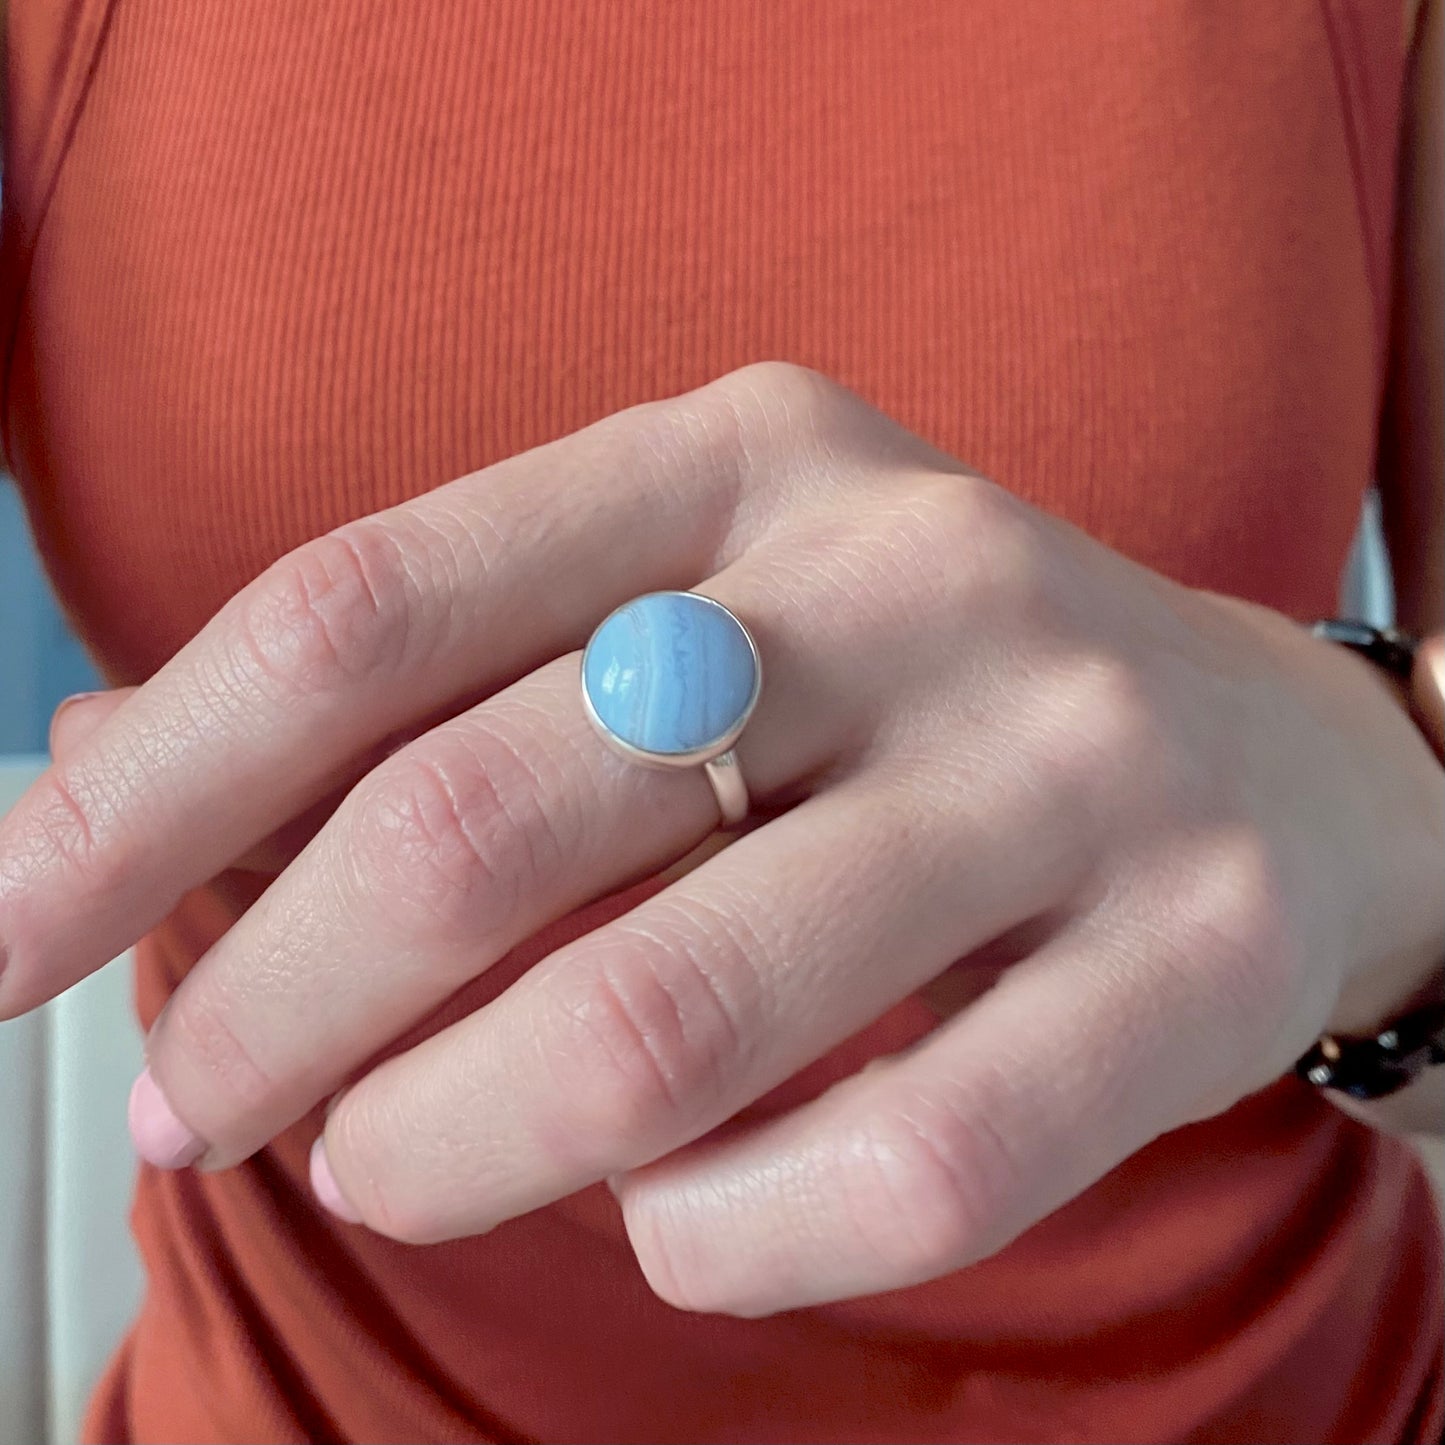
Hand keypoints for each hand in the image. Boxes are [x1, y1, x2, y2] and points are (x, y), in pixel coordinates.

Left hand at [3, 364, 1441, 1314]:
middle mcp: (907, 579)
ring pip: (667, 1018)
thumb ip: (442, 693)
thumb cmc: (920, 700)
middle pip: (480, 821)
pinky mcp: (1195, 953)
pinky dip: (722, 1239)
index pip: (368, 604)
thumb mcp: (694, 614)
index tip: (13, 936)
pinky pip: (898, 1165)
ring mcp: (1066, 759)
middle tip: (203, 1101)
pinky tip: (677, 1223)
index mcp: (743, 459)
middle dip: (275, 1007)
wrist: (1270, 758)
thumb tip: (108, 790)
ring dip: (462, 1141)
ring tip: (405, 1163)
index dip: (145, 793)